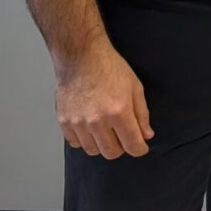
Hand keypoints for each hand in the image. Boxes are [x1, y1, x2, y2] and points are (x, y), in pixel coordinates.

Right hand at [55, 42, 153, 158]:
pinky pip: (76, 143)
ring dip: (103, 144)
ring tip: (107, 129)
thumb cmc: (110, 68)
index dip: (139, 149)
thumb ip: (142, 114)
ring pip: (93, 150)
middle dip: (122, 147)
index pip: (132, 145)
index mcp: (119, 112)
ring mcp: (79, 123)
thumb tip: (146, 135)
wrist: (81, 57)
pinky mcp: (64, 122)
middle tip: (124, 136)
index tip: (141, 147)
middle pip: (111, 153)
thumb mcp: (135, 86)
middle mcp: (98, 121)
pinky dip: (85, 140)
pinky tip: (91, 127)